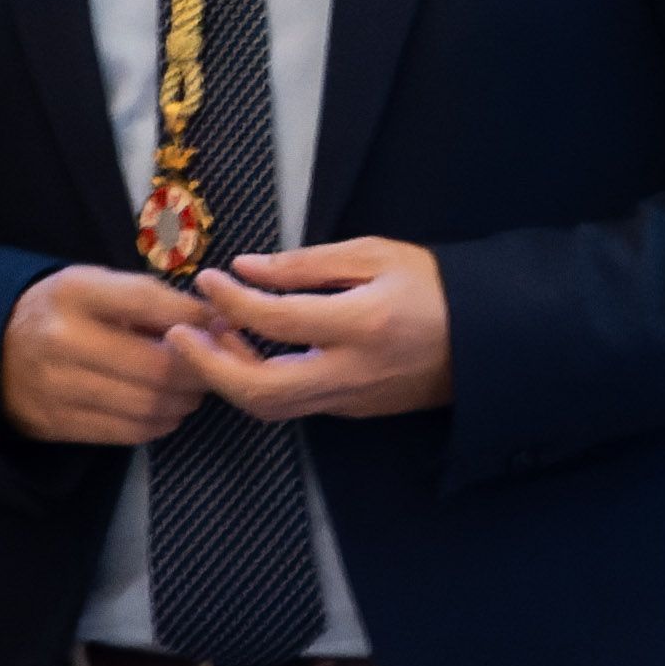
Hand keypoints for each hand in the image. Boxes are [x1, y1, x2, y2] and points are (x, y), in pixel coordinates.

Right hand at [1, 264, 210, 444]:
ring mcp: (56, 387)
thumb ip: (150, 300)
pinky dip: (159, 423)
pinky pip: (126, 432)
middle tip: (213, 367)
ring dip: (184, 400)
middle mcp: (61, 340)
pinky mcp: (55, 424)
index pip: (150, 303)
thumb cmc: (59, 312)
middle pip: (156, 366)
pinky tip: (166, 410)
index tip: (222, 325)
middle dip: (199, 370)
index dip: (197, 318)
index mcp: (73, 292)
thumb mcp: (94, 286)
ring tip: (192, 389)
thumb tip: (217, 323)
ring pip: (147, 405)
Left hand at [171, 238, 454, 419]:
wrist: (486, 340)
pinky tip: (244, 352)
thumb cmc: (434, 286)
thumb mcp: (375, 255)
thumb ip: (306, 265)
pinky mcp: (350, 411)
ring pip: (268, 407)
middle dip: (207, 364)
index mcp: (360, 324)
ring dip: (227, 378)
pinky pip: (290, 404)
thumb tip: (245, 269)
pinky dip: (254, 382)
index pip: (274, 319)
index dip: (231, 299)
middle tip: (178, 333)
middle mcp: (350, 372)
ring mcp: (349, 399)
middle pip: (258, 388)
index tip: (208, 277)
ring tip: (207, 339)